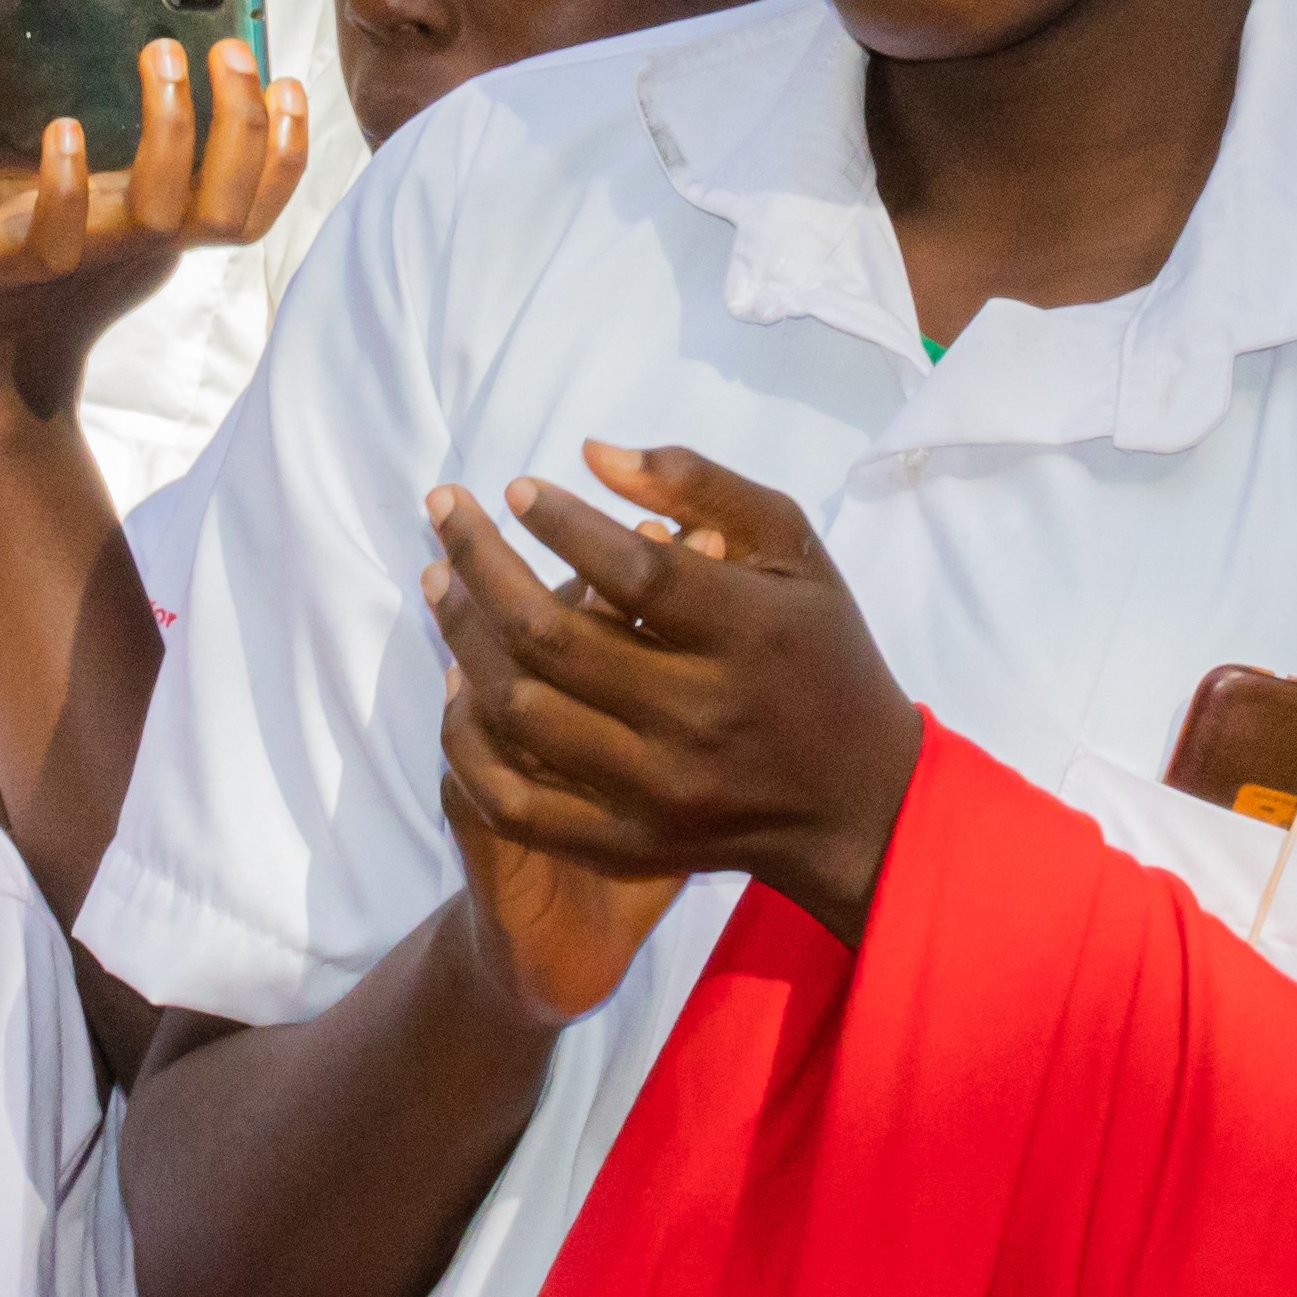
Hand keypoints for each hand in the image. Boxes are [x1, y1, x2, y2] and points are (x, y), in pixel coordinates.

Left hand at [425, 445, 926, 971]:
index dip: (561, 524)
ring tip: (441, 583)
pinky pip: (516, 799)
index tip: (514, 490)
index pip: (634, 571)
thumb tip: (592, 453)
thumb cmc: (817, 651)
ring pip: (522, 711)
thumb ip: (703, 487)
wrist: (855, 801)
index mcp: (752, 636)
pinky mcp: (631, 843)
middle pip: (555, 638)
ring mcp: (661, 790)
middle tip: (444, 514)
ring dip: (462, 639)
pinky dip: (469, 741)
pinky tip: (455, 684)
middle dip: (480, 563)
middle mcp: (703, 717)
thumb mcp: (793, 551)